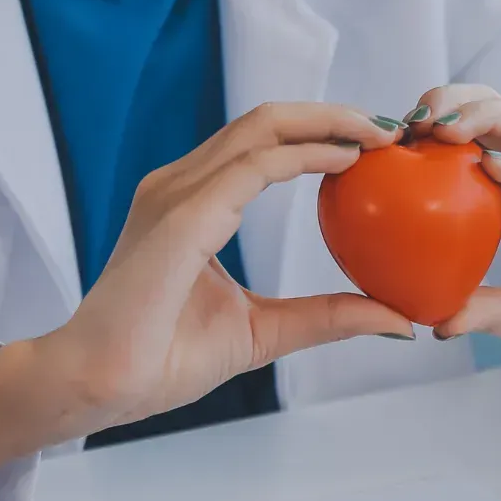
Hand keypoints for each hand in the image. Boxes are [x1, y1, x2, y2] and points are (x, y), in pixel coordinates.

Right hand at [0, 104, 410, 487]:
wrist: (100, 385)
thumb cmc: (163, 358)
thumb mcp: (266, 331)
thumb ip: (327, 317)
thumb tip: (399, 320)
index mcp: (192, 203)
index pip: (262, 147)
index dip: (320, 135)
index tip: (375, 148)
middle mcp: (180, 186)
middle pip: (266, 123)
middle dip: (332, 116)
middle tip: (388, 130)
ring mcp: (175, 195)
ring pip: (260, 129)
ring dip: (325, 123)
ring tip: (378, 135)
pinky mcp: (179, 216)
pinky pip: (251, 168)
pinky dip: (302, 155)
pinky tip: (343, 161)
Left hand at [407, 85, 500, 391]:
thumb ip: (485, 312)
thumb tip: (429, 321)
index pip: (465, 157)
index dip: (424, 145)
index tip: (380, 151)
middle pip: (493, 122)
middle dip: (450, 107)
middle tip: (408, 122)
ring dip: (485, 117)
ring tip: (444, 126)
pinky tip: (493, 166)